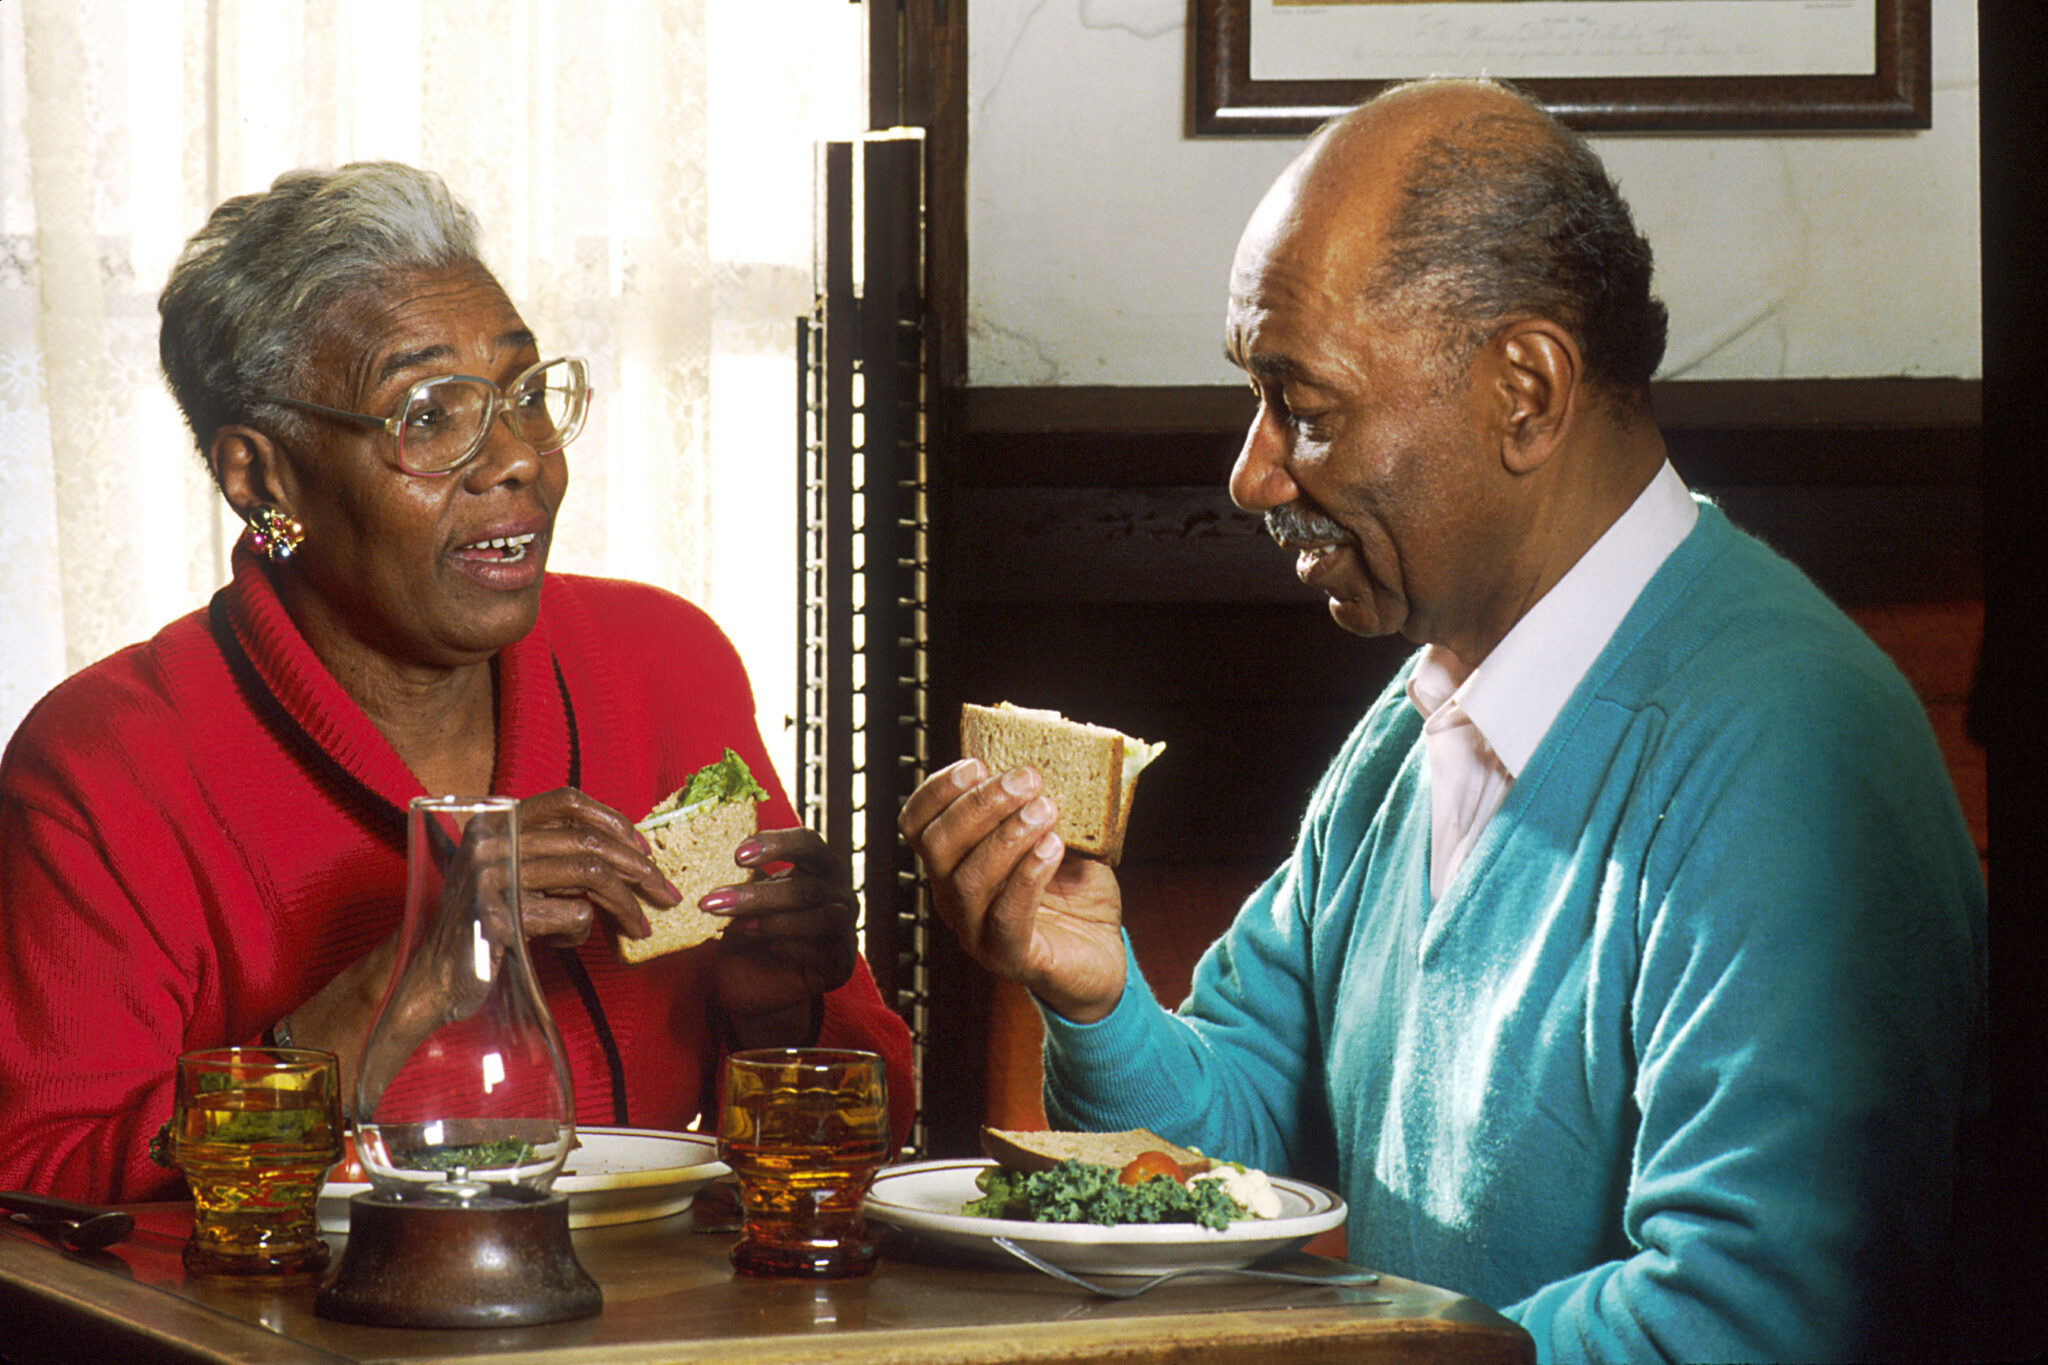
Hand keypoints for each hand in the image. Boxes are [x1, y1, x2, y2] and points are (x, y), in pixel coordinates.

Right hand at [284, 787, 674, 1110]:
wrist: (427, 977)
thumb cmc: (482, 927)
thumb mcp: (516, 878)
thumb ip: (555, 858)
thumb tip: (628, 852)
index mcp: (496, 823)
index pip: (566, 801)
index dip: (613, 820)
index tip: (643, 847)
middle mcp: (491, 841)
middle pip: (588, 843)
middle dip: (638, 869)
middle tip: (665, 893)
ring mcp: (491, 877)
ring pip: (588, 878)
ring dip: (625, 905)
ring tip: (641, 926)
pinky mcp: (496, 917)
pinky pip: (568, 917)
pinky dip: (580, 933)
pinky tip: (569, 945)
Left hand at [702, 827, 860, 1049]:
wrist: (753, 985)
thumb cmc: (747, 933)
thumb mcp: (740, 904)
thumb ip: (740, 886)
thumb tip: (715, 872)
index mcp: (816, 867)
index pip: (808, 843)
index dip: (777, 844)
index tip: (737, 856)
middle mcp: (837, 892)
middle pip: (808, 887)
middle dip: (758, 896)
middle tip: (715, 902)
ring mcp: (845, 927)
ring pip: (822, 917)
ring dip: (775, 923)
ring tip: (738, 929)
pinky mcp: (842, 962)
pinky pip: (826, 951)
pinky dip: (797, 947)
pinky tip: (772, 949)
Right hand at [898, 759, 1125, 1022]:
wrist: (1101, 959)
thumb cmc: (1075, 896)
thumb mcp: (1058, 837)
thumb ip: (1043, 807)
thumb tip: (1049, 761)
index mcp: (955, 865)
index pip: (918, 826)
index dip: (937, 791)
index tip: (975, 763)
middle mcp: (955, 899)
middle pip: (938, 846)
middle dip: (980, 804)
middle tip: (1026, 779)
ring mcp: (978, 933)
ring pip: (968, 880)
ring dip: (1007, 836)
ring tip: (1046, 810)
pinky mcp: (1012, 959)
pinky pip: (1006, 918)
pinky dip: (1028, 877)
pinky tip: (1053, 848)